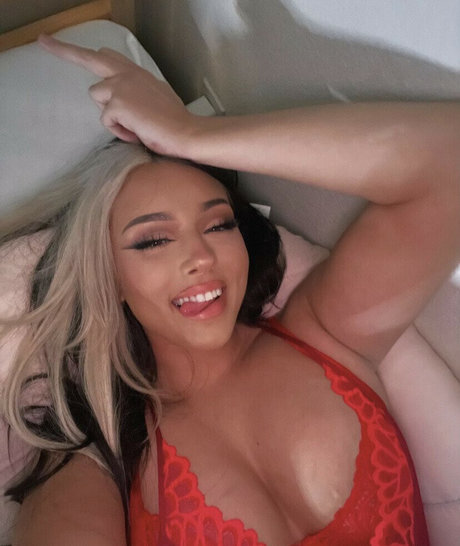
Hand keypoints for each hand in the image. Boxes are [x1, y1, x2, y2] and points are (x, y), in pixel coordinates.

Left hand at [38, 34, 195, 155]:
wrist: (185, 131)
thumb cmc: (175, 121)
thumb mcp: (157, 97)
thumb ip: (139, 92)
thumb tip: (129, 103)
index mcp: (137, 73)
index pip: (108, 57)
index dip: (84, 52)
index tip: (58, 42)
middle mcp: (127, 74)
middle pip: (91, 59)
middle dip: (65, 50)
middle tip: (44, 41)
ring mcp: (121, 86)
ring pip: (98, 97)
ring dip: (110, 113)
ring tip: (133, 124)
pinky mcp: (117, 103)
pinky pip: (106, 120)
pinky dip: (120, 131)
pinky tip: (136, 133)